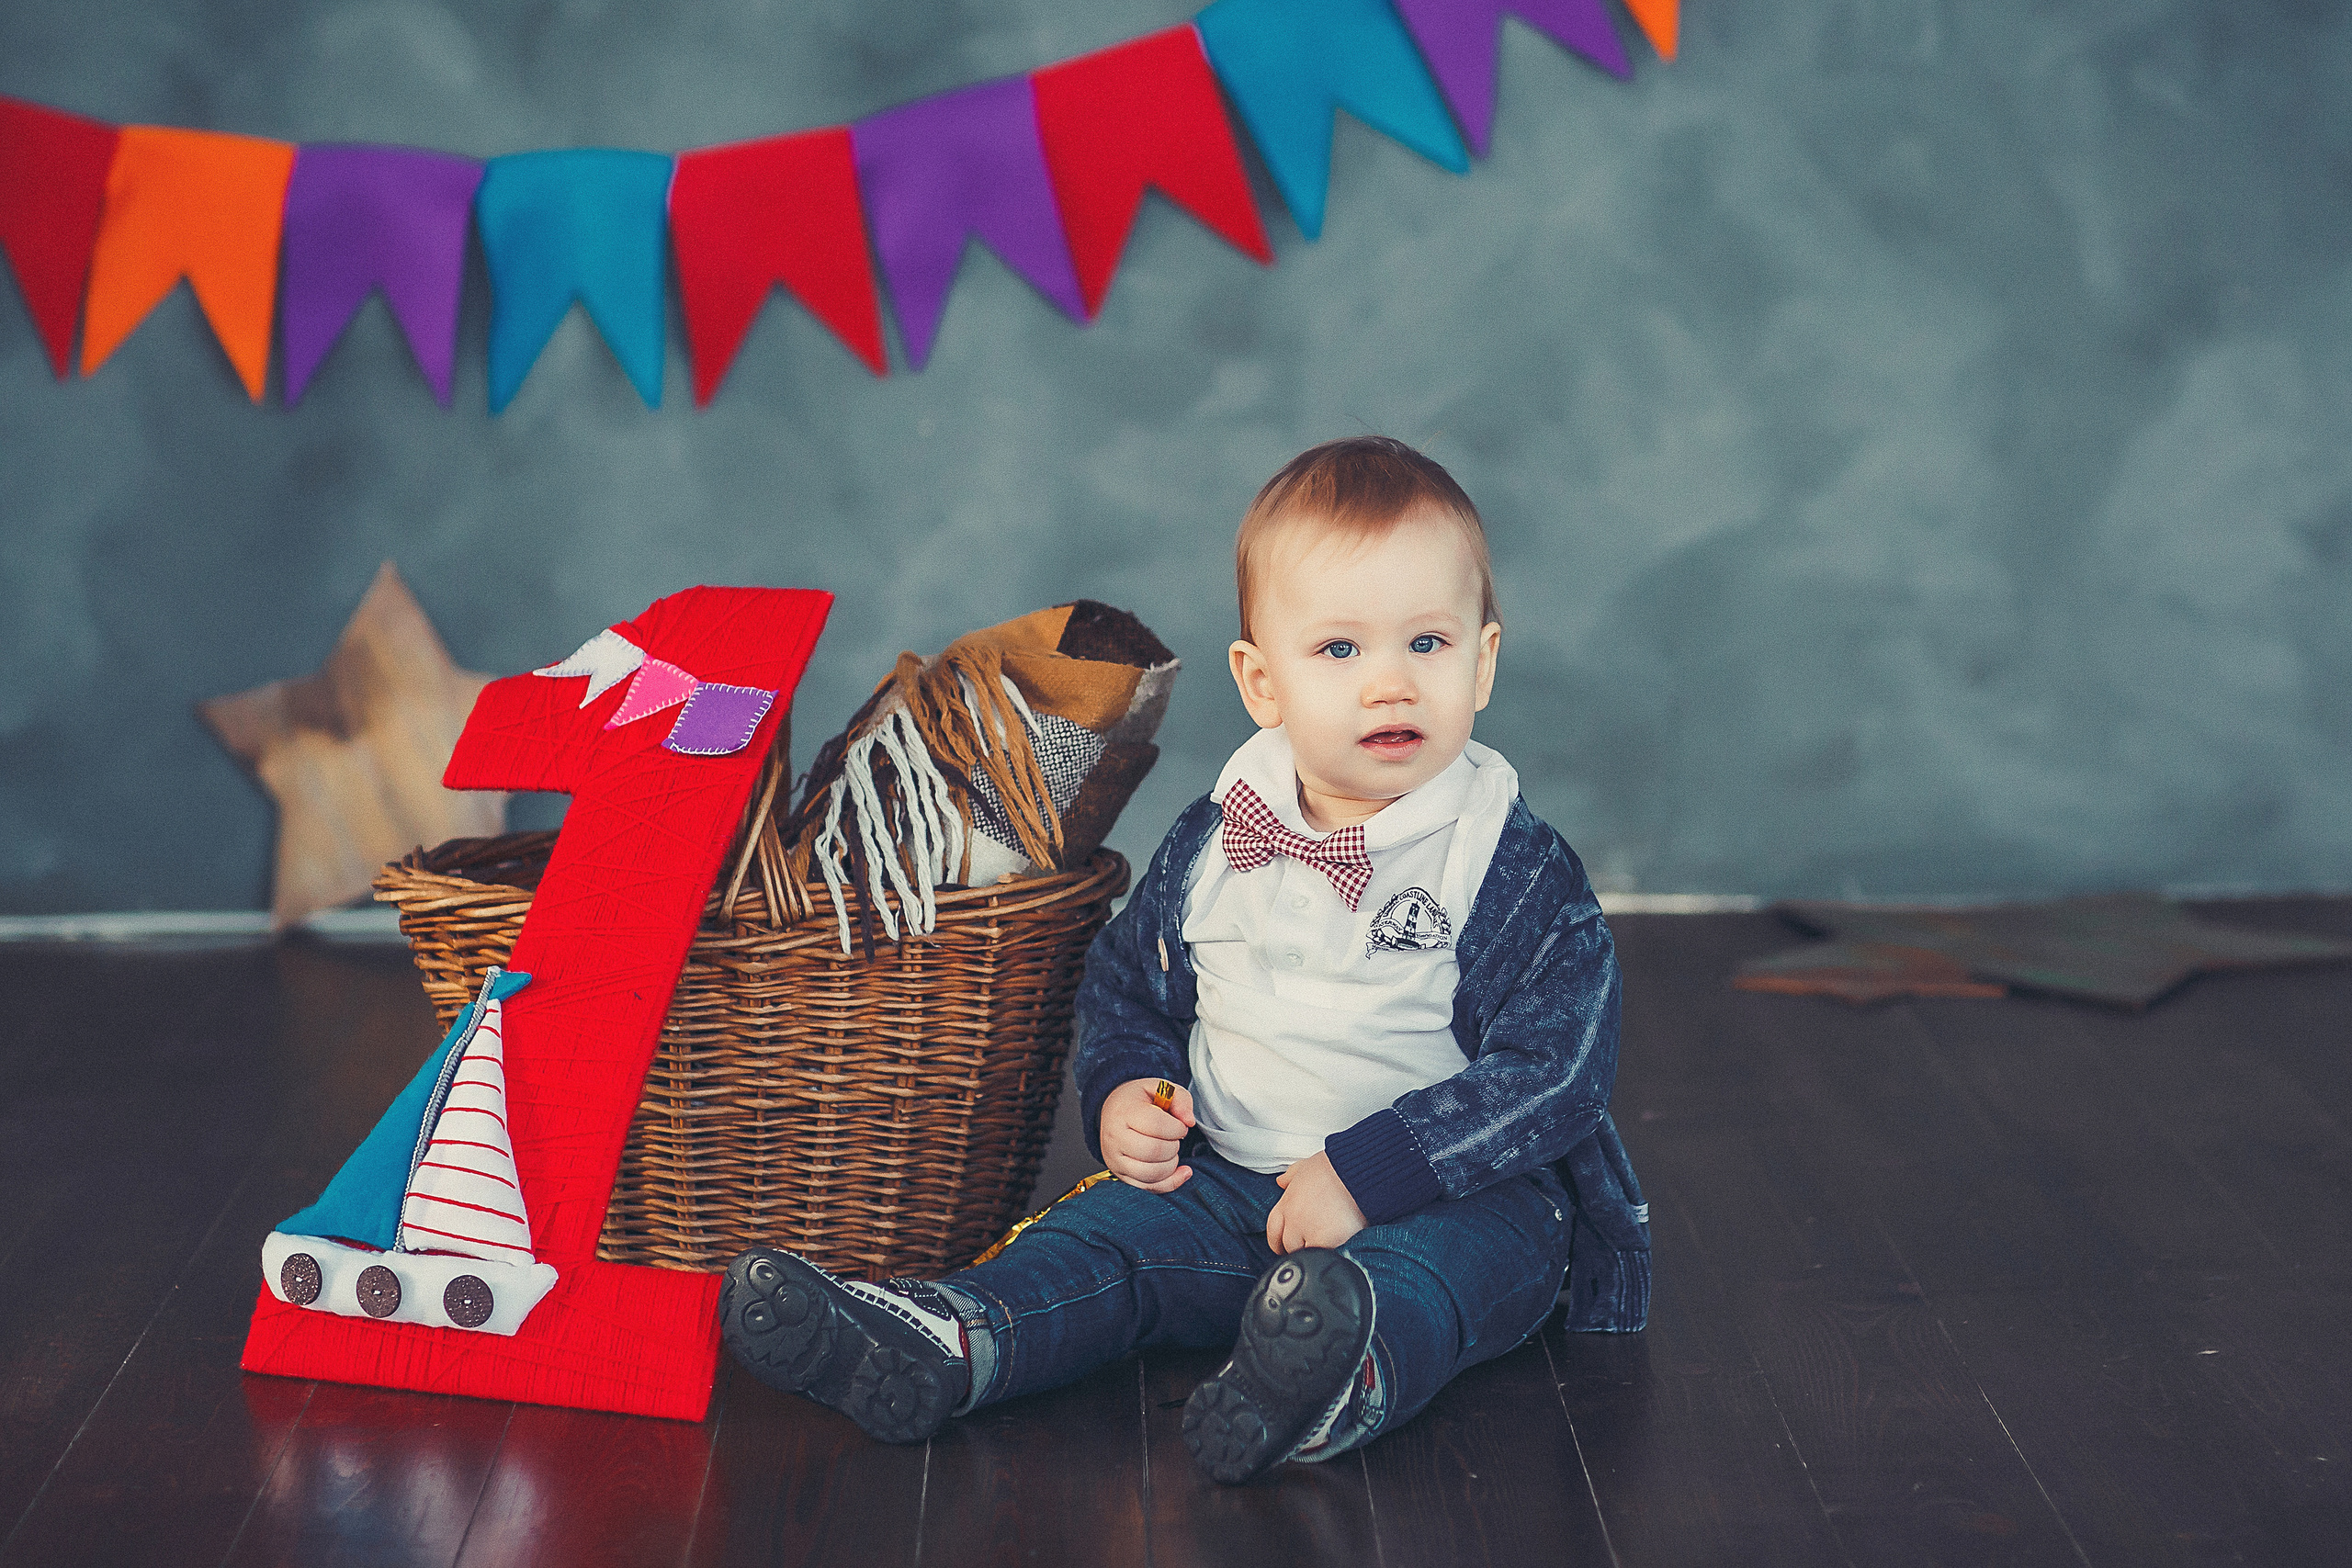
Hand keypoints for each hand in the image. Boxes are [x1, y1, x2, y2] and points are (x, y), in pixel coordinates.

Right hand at [1102, 1078, 1194, 1192]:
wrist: (1113, 1110)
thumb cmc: (1139, 1101)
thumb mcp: (1160, 1088)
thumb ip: (1180, 1099)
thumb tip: (1189, 1122)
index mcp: (1125, 1112)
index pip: (1156, 1125)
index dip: (1177, 1128)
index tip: (1180, 1125)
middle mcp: (1115, 1138)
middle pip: (1153, 1151)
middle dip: (1174, 1146)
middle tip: (1174, 1138)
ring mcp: (1115, 1160)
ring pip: (1150, 1174)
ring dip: (1171, 1164)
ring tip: (1171, 1151)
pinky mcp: (1121, 1175)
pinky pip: (1148, 1189)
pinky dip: (1170, 1183)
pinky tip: (1181, 1171)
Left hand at [1266, 1151, 1366, 1254]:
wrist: (1359, 1172)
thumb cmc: (1338, 1167)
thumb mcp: (1308, 1165)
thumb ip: (1292, 1176)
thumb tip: (1281, 1182)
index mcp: (1288, 1202)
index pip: (1273, 1229)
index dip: (1277, 1240)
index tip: (1283, 1245)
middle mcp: (1295, 1219)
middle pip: (1288, 1245)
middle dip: (1298, 1246)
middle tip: (1312, 1244)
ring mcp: (1309, 1232)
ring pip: (1305, 1254)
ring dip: (1315, 1251)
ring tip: (1329, 1245)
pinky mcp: (1327, 1242)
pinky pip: (1323, 1257)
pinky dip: (1330, 1255)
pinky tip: (1339, 1247)